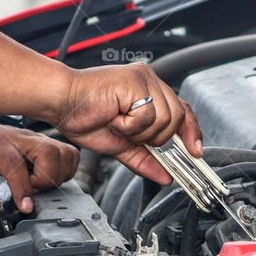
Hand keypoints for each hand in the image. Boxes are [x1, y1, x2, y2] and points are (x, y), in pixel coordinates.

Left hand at [0, 117, 79, 216]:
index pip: (15, 163)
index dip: (23, 187)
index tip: (25, 206)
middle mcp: (21, 138)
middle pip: (50, 153)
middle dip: (45, 180)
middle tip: (30, 190)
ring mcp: (37, 138)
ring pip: (65, 154)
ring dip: (57, 175)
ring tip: (38, 184)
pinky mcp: (47, 142)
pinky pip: (69, 155)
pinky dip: (65, 170)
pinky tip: (48, 177)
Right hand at [51, 63, 201, 183]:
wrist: (59, 102)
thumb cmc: (84, 116)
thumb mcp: (121, 146)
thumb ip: (145, 159)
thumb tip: (166, 176)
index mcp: (149, 92)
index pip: (183, 111)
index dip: (191, 132)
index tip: (196, 152)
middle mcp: (150, 81)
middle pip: (177, 119)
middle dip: (155, 137)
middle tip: (128, 133)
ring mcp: (144, 79)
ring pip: (164, 119)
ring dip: (139, 131)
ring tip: (118, 123)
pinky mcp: (136, 80)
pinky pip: (147, 115)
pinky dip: (130, 125)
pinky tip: (114, 117)